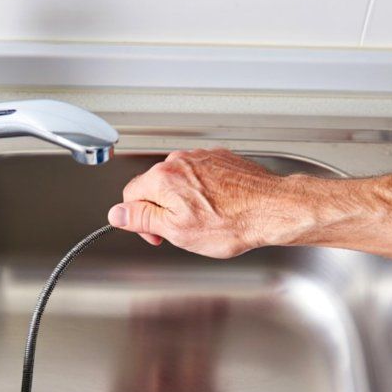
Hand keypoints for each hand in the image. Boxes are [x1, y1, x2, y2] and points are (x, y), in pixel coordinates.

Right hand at [107, 148, 303, 257]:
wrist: (274, 209)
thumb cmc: (233, 223)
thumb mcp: (177, 231)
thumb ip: (142, 219)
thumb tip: (117, 213)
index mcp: (163, 179)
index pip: (130, 196)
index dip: (139, 220)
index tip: (156, 234)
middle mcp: (180, 161)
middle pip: (155, 187)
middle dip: (164, 210)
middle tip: (183, 231)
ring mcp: (201, 157)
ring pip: (178, 182)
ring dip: (184, 201)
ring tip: (206, 220)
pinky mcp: (220, 159)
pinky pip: (200, 176)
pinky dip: (204, 192)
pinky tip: (219, 208)